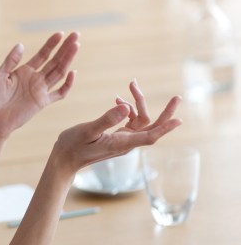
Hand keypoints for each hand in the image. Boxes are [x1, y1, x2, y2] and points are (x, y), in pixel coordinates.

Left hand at [0, 32, 78, 138]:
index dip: (51, 44)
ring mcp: (40, 90)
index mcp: (24, 71)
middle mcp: (35, 79)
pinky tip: (73, 72)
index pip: (42, 55)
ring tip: (76, 46)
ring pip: (59, 72)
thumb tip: (21, 44)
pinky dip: (68, 84)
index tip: (60, 33)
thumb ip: (10, 61)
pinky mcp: (43, 103)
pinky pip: (59, 93)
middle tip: (76, 35)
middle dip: (65, 48)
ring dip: (68, 60)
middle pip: (54, 61)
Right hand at [52, 83, 181, 173]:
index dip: (165, 128)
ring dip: (138, 103)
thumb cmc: (73, 146)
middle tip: (177, 97)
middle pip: (152, 127)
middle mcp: (126, 142)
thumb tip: (126, 107)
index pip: (149, 136)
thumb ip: (107, 119)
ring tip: (131, 85)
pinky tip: (117, 100)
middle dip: (165, 112)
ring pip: (141, 121)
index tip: (179, 120)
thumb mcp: (88, 130)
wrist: (65, 159)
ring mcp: (123, 140)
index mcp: (121, 143)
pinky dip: (128, 109)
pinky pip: (131, 122)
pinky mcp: (117, 137)